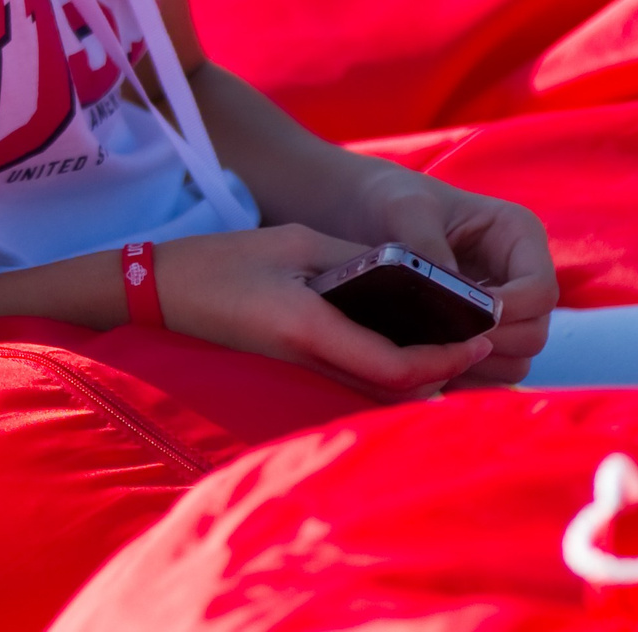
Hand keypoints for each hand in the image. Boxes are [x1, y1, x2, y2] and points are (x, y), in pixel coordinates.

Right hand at [154, 225, 497, 398]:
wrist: (158, 293)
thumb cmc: (222, 260)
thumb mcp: (296, 242)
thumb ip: (355, 261)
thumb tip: (408, 275)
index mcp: (310, 327)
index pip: (396, 367)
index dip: (445, 360)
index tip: (480, 337)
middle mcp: (308, 363)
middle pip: (394, 392)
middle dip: (442, 373)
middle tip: (478, 341)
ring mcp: (297, 376)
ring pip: (376, 394)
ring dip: (417, 378)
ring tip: (453, 343)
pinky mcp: (290, 376)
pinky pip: (353, 384)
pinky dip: (387, 374)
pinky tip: (404, 348)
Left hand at [350, 168, 556, 386]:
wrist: (371, 213)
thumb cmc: (392, 200)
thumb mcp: (406, 211)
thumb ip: (428, 248)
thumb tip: (450, 293)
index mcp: (518, 234)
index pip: (540, 288)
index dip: (511, 310)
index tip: (467, 316)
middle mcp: (522, 275)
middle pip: (536, 332)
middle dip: (493, 342)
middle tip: (442, 341)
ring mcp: (509, 309)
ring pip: (518, 360)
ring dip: (479, 364)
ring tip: (431, 352)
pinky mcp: (488, 335)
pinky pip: (492, 374)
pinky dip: (465, 375)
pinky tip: (428, 363)